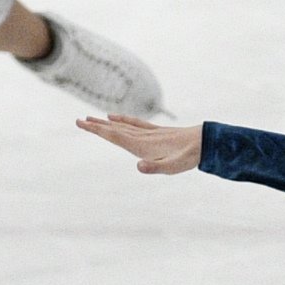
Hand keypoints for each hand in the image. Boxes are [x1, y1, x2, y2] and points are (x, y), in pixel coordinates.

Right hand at [78, 113, 206, 173]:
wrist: (205, 141)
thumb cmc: (189, 157)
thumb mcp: (172, 167)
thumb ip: (154, 168)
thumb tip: (138, 166)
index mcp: (142, 145)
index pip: (114, 136)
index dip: (97, 130)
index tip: (81, 124)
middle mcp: (143, 136)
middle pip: (115, 129)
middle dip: (96, 126)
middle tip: (79, 121)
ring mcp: (149, 132)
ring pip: (122, 125)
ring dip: (106, 122)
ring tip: (92, 119)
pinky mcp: (157, 131)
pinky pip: (135, 123)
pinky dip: (122, 119)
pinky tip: (116, 117)